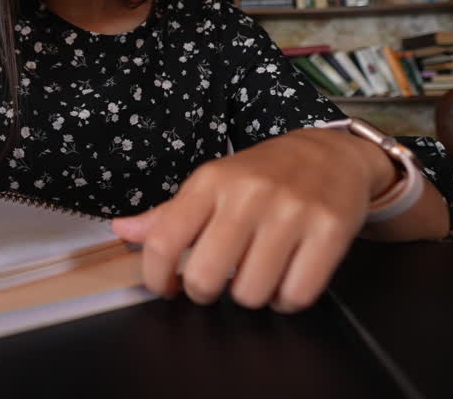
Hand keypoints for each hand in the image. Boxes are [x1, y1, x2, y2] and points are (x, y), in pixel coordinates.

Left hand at [111, 128, 387, 312]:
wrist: (330, 153)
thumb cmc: (263, 174)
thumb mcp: (212, 183)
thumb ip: (168, 213)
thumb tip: (122, 230)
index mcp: (211, 182)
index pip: (163, 241)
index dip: (155, 278)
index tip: (166, 287)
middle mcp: (248, 195)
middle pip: (205, 277)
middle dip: (205, 291)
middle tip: (215, 281)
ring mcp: (291, 213)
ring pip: (250, 294)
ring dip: (250, 297)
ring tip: (257, 275)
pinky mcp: (329, 231)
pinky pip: (296, 295)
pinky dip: (286, 300)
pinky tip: (285, 280)